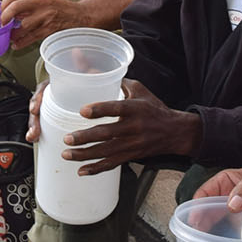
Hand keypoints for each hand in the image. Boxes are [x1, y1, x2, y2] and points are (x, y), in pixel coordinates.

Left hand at [1, 0, 87, 50]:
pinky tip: (17, 44)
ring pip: (22, 25)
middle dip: (4, 17)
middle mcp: (41, 2)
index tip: (2, 12)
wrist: (80, 15)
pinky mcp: (50, 29)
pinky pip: (31, 37)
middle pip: (15, 6)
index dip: (3, 4)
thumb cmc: (59, 8)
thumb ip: (28, 2)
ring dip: (13, 34)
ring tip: (11, 37)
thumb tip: (8, 12)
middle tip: (3, 24)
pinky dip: (21, 42)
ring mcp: (46, 16)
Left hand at [44, 79, 199, 174]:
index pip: (117, 108)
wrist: (175, 132)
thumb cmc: (153, 108)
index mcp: (136, 108)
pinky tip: (81, 170)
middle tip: (67, 139)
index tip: (82, 111)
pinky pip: (112, 164)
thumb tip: (90, 70)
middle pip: (107, 134)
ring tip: (66, 154)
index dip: (100, 109)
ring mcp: (133, 144)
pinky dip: (96, 169)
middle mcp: (134, 127)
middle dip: (85, 137)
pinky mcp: (131, 156)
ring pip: (106, 152)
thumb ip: (117, 82)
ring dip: (85, 154)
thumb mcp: (139, 90)